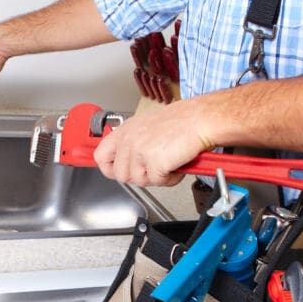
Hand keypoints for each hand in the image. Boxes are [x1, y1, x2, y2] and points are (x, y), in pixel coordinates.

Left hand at [93, 101, 212, 186]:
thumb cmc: (183, 121)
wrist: (201, 119)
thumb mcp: (148, 127)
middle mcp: (129, 140)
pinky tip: (176, 165)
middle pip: (120, 175)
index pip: (101, 156)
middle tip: (155, 167)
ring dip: (156, 177)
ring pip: (138, 181)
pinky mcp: (154, 162)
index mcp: (125, 130)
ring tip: (168, 163)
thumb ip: (133, 143)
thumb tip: (127, 161)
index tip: (118, 171)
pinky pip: (157, 182)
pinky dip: (170, 178)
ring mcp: (140, 151)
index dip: (110, 168)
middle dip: (139, 176)